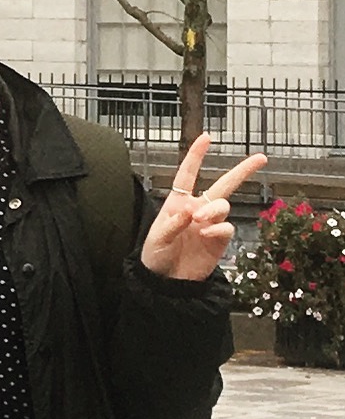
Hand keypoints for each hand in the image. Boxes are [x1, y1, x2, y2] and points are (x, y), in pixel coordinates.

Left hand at [140, 136, 267, 280]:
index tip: (207, 137)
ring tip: (200, 219)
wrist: (167, 281)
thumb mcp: (157, 239)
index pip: (188, 174)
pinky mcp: (220, 240)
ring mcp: (211, 224)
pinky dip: (217, 228)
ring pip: (223, 205)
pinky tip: (205, 233)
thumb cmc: (156, 255)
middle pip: (223, 185)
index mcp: (178, 202)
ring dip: (214, 208)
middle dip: (242, 171)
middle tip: (261, 158)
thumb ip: (172, 224)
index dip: (196, 156)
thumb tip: (189, 211)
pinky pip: (226, 227)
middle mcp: (198, 209)